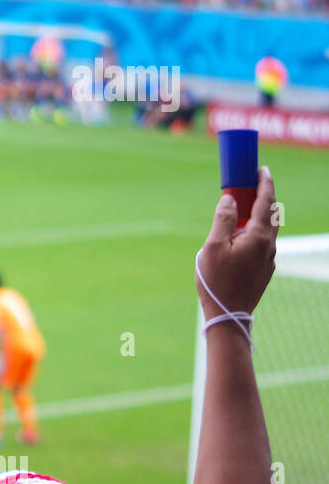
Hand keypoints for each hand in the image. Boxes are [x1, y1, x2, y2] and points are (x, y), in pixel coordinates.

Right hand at [196, 165, 276, 320]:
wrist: (229, 315)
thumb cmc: (217, 281)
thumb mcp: (213, 247)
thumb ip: (223, 220)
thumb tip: (229, 200)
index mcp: (258, 237)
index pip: (265, 202)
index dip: (264, 183)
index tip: (262, 169)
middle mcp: (269, 246)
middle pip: (270, 214)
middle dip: (262, 196)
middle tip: (251, 184)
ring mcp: (269, 259)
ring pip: (267, 230)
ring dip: (257, 216)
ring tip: (241, 210)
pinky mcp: (264, 270)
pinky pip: (262, 243)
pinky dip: (254, 232)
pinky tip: (239, 238)